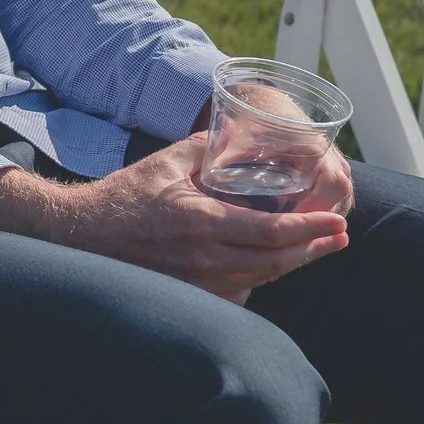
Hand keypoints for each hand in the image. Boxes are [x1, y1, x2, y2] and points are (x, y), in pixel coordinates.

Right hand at [0, 135, 349, 302]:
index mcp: (202, 223)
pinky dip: (263, 277)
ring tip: (318, 248)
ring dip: (294, 264)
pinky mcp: (191, 292)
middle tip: (339, 236)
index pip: (271, 233)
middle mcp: (204, 259)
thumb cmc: (124, 196)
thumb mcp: (166, 163)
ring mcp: (198, 281)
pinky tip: (276, 264)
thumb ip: (206, 147)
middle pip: (277, 263)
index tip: (336, 222)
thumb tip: (239, 131)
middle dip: (314, 249)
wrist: (84, 235)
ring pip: (262, 279)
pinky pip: (240, 291)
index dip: (310, 229)